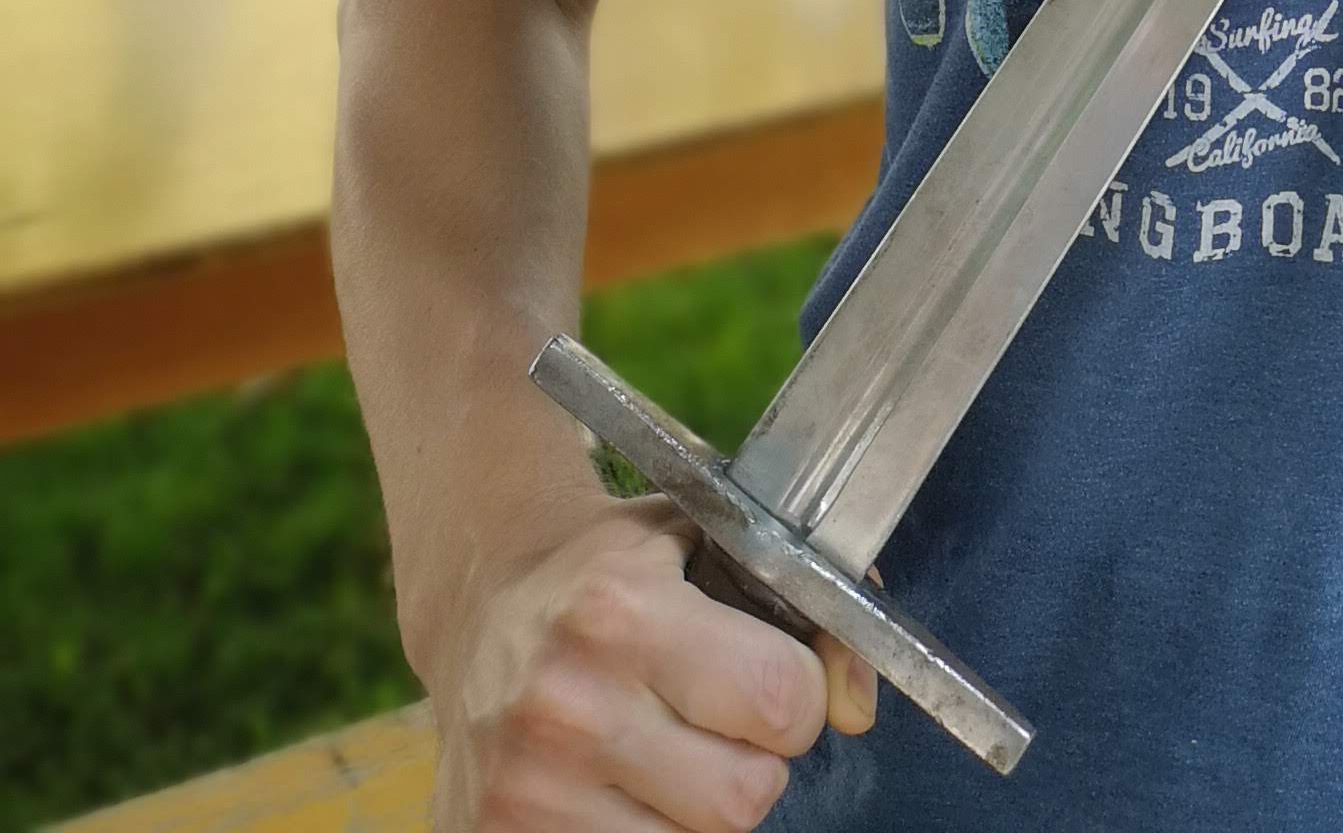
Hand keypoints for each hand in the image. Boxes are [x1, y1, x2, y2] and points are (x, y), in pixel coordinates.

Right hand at [430, 495, 876, 829]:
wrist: (478, 605)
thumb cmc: (611, 572)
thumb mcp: (707, 543)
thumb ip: (804, 605)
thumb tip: (856, 707)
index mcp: (621, 612)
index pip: (778, 700)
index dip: (798, 696)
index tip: (775, 679)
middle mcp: (568, 705)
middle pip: (742, 799)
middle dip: (754, 762)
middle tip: (721, 724)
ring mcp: (528, 788)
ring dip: (700, 811)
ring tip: (666, 753)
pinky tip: (624, 789)